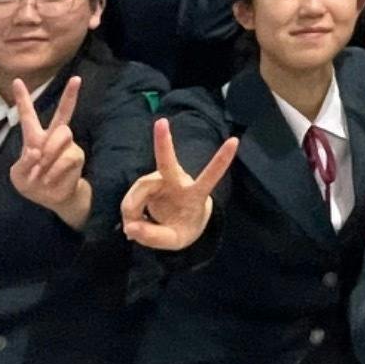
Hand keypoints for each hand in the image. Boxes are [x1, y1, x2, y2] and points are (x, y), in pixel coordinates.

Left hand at [4, 76, 91, 227]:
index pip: (27, 115)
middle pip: (63, 113)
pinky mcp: (76, 156)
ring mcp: (67, 145)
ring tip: (42, 170)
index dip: (23, 99)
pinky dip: (54, 171)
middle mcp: (52, 137)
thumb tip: (36, 151)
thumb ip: (24, 163)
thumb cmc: (32, 184)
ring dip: (50, 154)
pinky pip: (66, 158)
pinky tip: (49, 179)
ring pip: (63, 136)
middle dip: (70, 95)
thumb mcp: (18, 176)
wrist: (52, 199)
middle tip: (77, 79)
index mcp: (33, 137)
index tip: (17, 81)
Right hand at [120, 115, 238, 251]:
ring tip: (134, 228)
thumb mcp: (174, 241)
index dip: (221, 160)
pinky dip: (129, 210)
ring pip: (139, 190)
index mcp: (195, 195)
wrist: (177, 223)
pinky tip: (134, 221)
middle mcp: (178, 180)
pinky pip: (132, 196)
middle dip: (164, 142)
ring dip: (132, 210)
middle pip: (167, 162)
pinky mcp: (148, 182)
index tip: (235, 140)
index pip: (210, 177)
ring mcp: (161, 179)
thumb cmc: (183, 228)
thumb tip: (130, 228)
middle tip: (161, 122)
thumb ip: (154, 237)